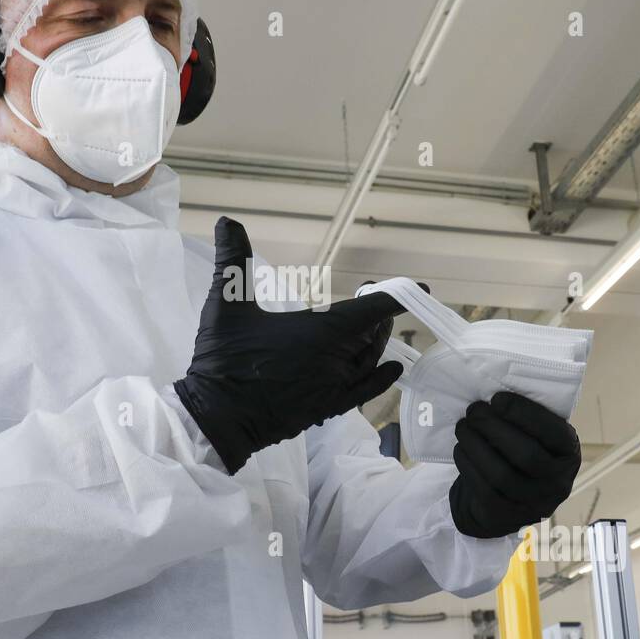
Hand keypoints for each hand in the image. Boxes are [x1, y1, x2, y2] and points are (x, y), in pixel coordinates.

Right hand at [175, 217, 404, 473]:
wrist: (219, 419)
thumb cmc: (223, 361)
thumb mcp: (226, 305)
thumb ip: (232, 260)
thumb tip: (226, 220)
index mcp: (320, 331)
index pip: (371, 310)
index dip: (394, 297)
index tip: (420, 287)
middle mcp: (336, 360)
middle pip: (372, 335)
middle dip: (376, 316)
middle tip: (371, 302)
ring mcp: (334, 388)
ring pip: (370, 361)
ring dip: (376, 342)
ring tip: (375, 329)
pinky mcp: (327, 409)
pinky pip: (365, 391)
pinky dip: (382, 378)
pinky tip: (392, 369)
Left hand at [448, 392, 581, 538]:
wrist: (505, 499)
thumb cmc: (518, 454)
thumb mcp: (534, 435)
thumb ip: (526, 417)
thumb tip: (496, 380)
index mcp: (568, 453)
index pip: (552, 432)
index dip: (523, 413)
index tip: (497, 398)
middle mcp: (558, 483)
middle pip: (525, 455)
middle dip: (494, 428)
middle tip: (473, 410)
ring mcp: (533, 504)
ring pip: (501, 474)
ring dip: (476, 445)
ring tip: (463, 426)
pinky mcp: (506, 517)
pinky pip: (484, 490)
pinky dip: (468, 465)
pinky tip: (461, 448)